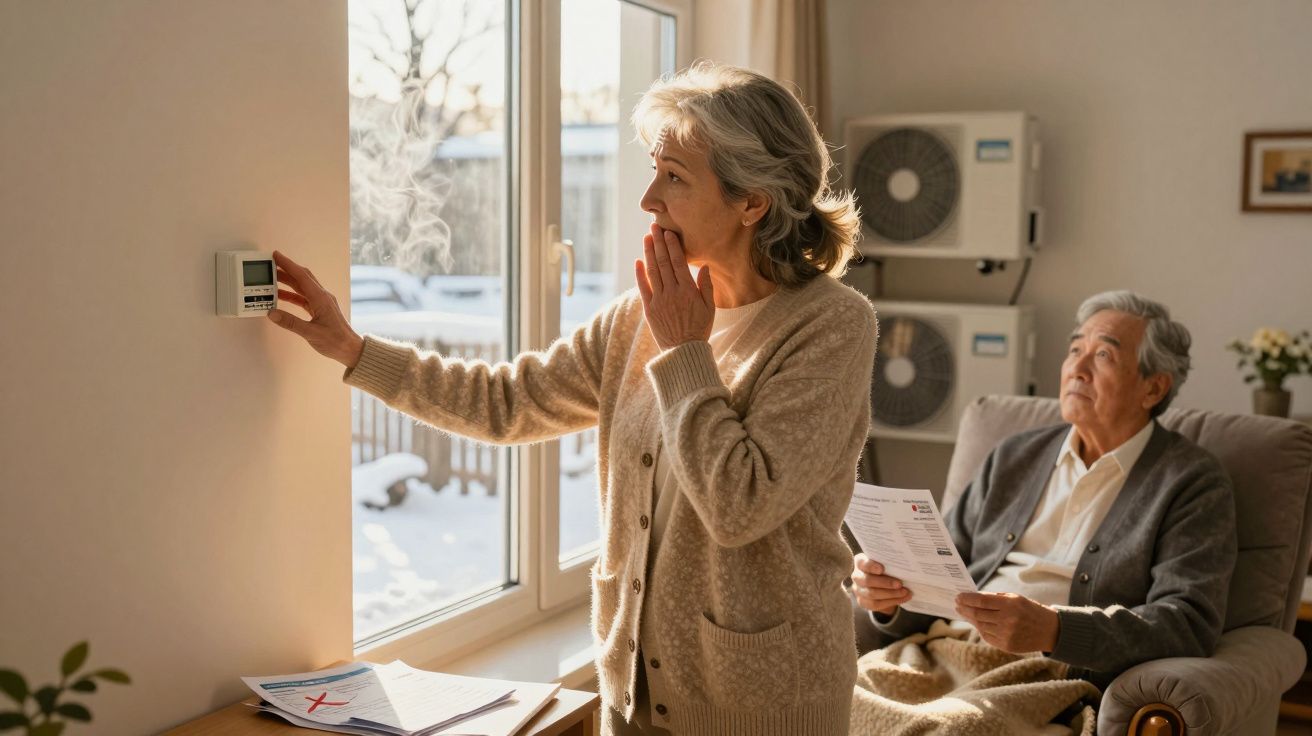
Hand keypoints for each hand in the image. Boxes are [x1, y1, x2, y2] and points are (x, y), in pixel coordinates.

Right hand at [266, 250, 363, 368]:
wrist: (350, 349)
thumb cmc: (336, 341)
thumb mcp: (311, 333)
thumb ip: (291, 323)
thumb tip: (272, 313)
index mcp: (321, 298)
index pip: (302, 276)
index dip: (288, 264)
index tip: (275, 255)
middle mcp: (322, 297)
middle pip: (302, 278)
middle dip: (286, 270)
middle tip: (270, 265)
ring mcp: (321, 303)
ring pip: (302, 287)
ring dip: (287, 282)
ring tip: (271, 279)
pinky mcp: (319, 310)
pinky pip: (303, 298)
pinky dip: (291, 296)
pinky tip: (280, 297)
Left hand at [634, 223, 713, 350]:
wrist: (683, 352)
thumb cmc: (699, 329)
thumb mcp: (710, 308)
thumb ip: (706, 287)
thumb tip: (703, 266)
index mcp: (688, 291)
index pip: (679, 263)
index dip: (673, 246)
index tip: (669, 233)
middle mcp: (672, 293)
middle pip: (664, 262)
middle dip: (658, 243)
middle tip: (654, 226)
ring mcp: (659, 300)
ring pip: (652, 271)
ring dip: (649, 253)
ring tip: (646, 238)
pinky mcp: (649, 309)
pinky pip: (643, 288)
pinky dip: (640, 274)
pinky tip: (638, 261)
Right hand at [850, 553, 911, 615]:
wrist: (883, 586)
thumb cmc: (886, 571)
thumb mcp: (887, 565)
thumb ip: (890, 564)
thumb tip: (904, 566)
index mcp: (860, 563)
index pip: (861, 563)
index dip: (870, 566)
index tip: (882, 569)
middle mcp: (857, 576)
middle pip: (867, 580)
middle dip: (885, 583)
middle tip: (900, 584)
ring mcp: (858, 590)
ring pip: (872, 594)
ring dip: (891, 594)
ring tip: (905, 592)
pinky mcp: (863, 602)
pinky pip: (876, 604)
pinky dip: (892, 601)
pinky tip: (903, 598)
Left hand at [954, 591, 1059, 653]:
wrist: (1050, 631)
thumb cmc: (1030, 610)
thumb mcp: (1016, 598)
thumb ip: (995, 598)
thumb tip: (973, 598)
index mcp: (1010, 604)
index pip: (982, 600)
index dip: (968, 599)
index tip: (958, 596)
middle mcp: (1008, 620)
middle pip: (978, 614)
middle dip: (965, 609)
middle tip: (957, 605)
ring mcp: (1007, 634)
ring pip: (980, 626)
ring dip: (970, 619)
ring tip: (964, 613)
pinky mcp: (1007, 646)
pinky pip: (987, 637)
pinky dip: (980, 629)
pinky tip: (976, 624)